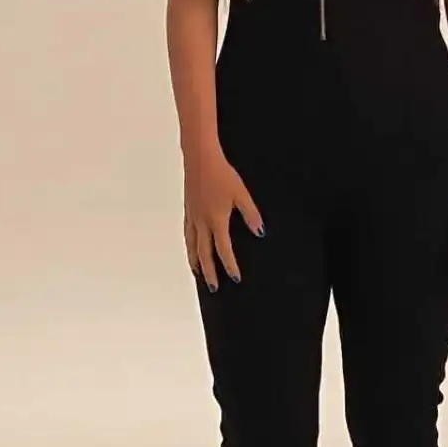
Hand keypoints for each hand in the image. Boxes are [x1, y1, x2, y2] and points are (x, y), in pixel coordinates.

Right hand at [183, 144, 263, 292]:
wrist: (199, 159)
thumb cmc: (220, 174)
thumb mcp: (241, 193)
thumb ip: (250, 214)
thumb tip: (259, 232)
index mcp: (216, 220)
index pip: (223, 250)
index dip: (229, 265)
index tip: (235, 278)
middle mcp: (201, 222)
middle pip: (204, 254)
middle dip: (209, 272)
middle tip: (214, 287)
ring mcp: (192, 217)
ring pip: (192, 246)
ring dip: (195, 262)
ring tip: (198, 274)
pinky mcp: (188, 209)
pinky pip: (187, 234)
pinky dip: (189, 245)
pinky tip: (191, 247)